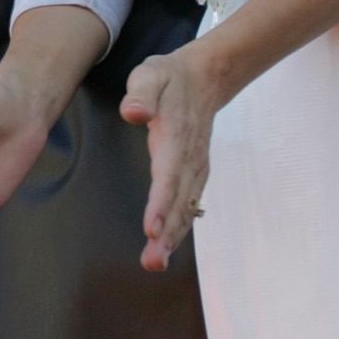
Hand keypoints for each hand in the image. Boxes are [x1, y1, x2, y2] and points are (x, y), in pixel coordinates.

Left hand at [120, 46, 218, 272]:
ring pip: (185, 207)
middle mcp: (189, 158)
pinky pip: (188, 203)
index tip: (152, 228)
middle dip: (166, 234)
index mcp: (176, 137)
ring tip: (156, 263)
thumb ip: (141, 93)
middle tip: (153, 262)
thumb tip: (134, 113)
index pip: (167, 175)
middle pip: (178, 200)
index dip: (160, 203)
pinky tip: (167, 246)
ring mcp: (195, 167)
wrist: (205, 76)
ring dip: (173, 237)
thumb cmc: (169, 78)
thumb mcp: (150, 75)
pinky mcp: (194, 171)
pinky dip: (179, 226)